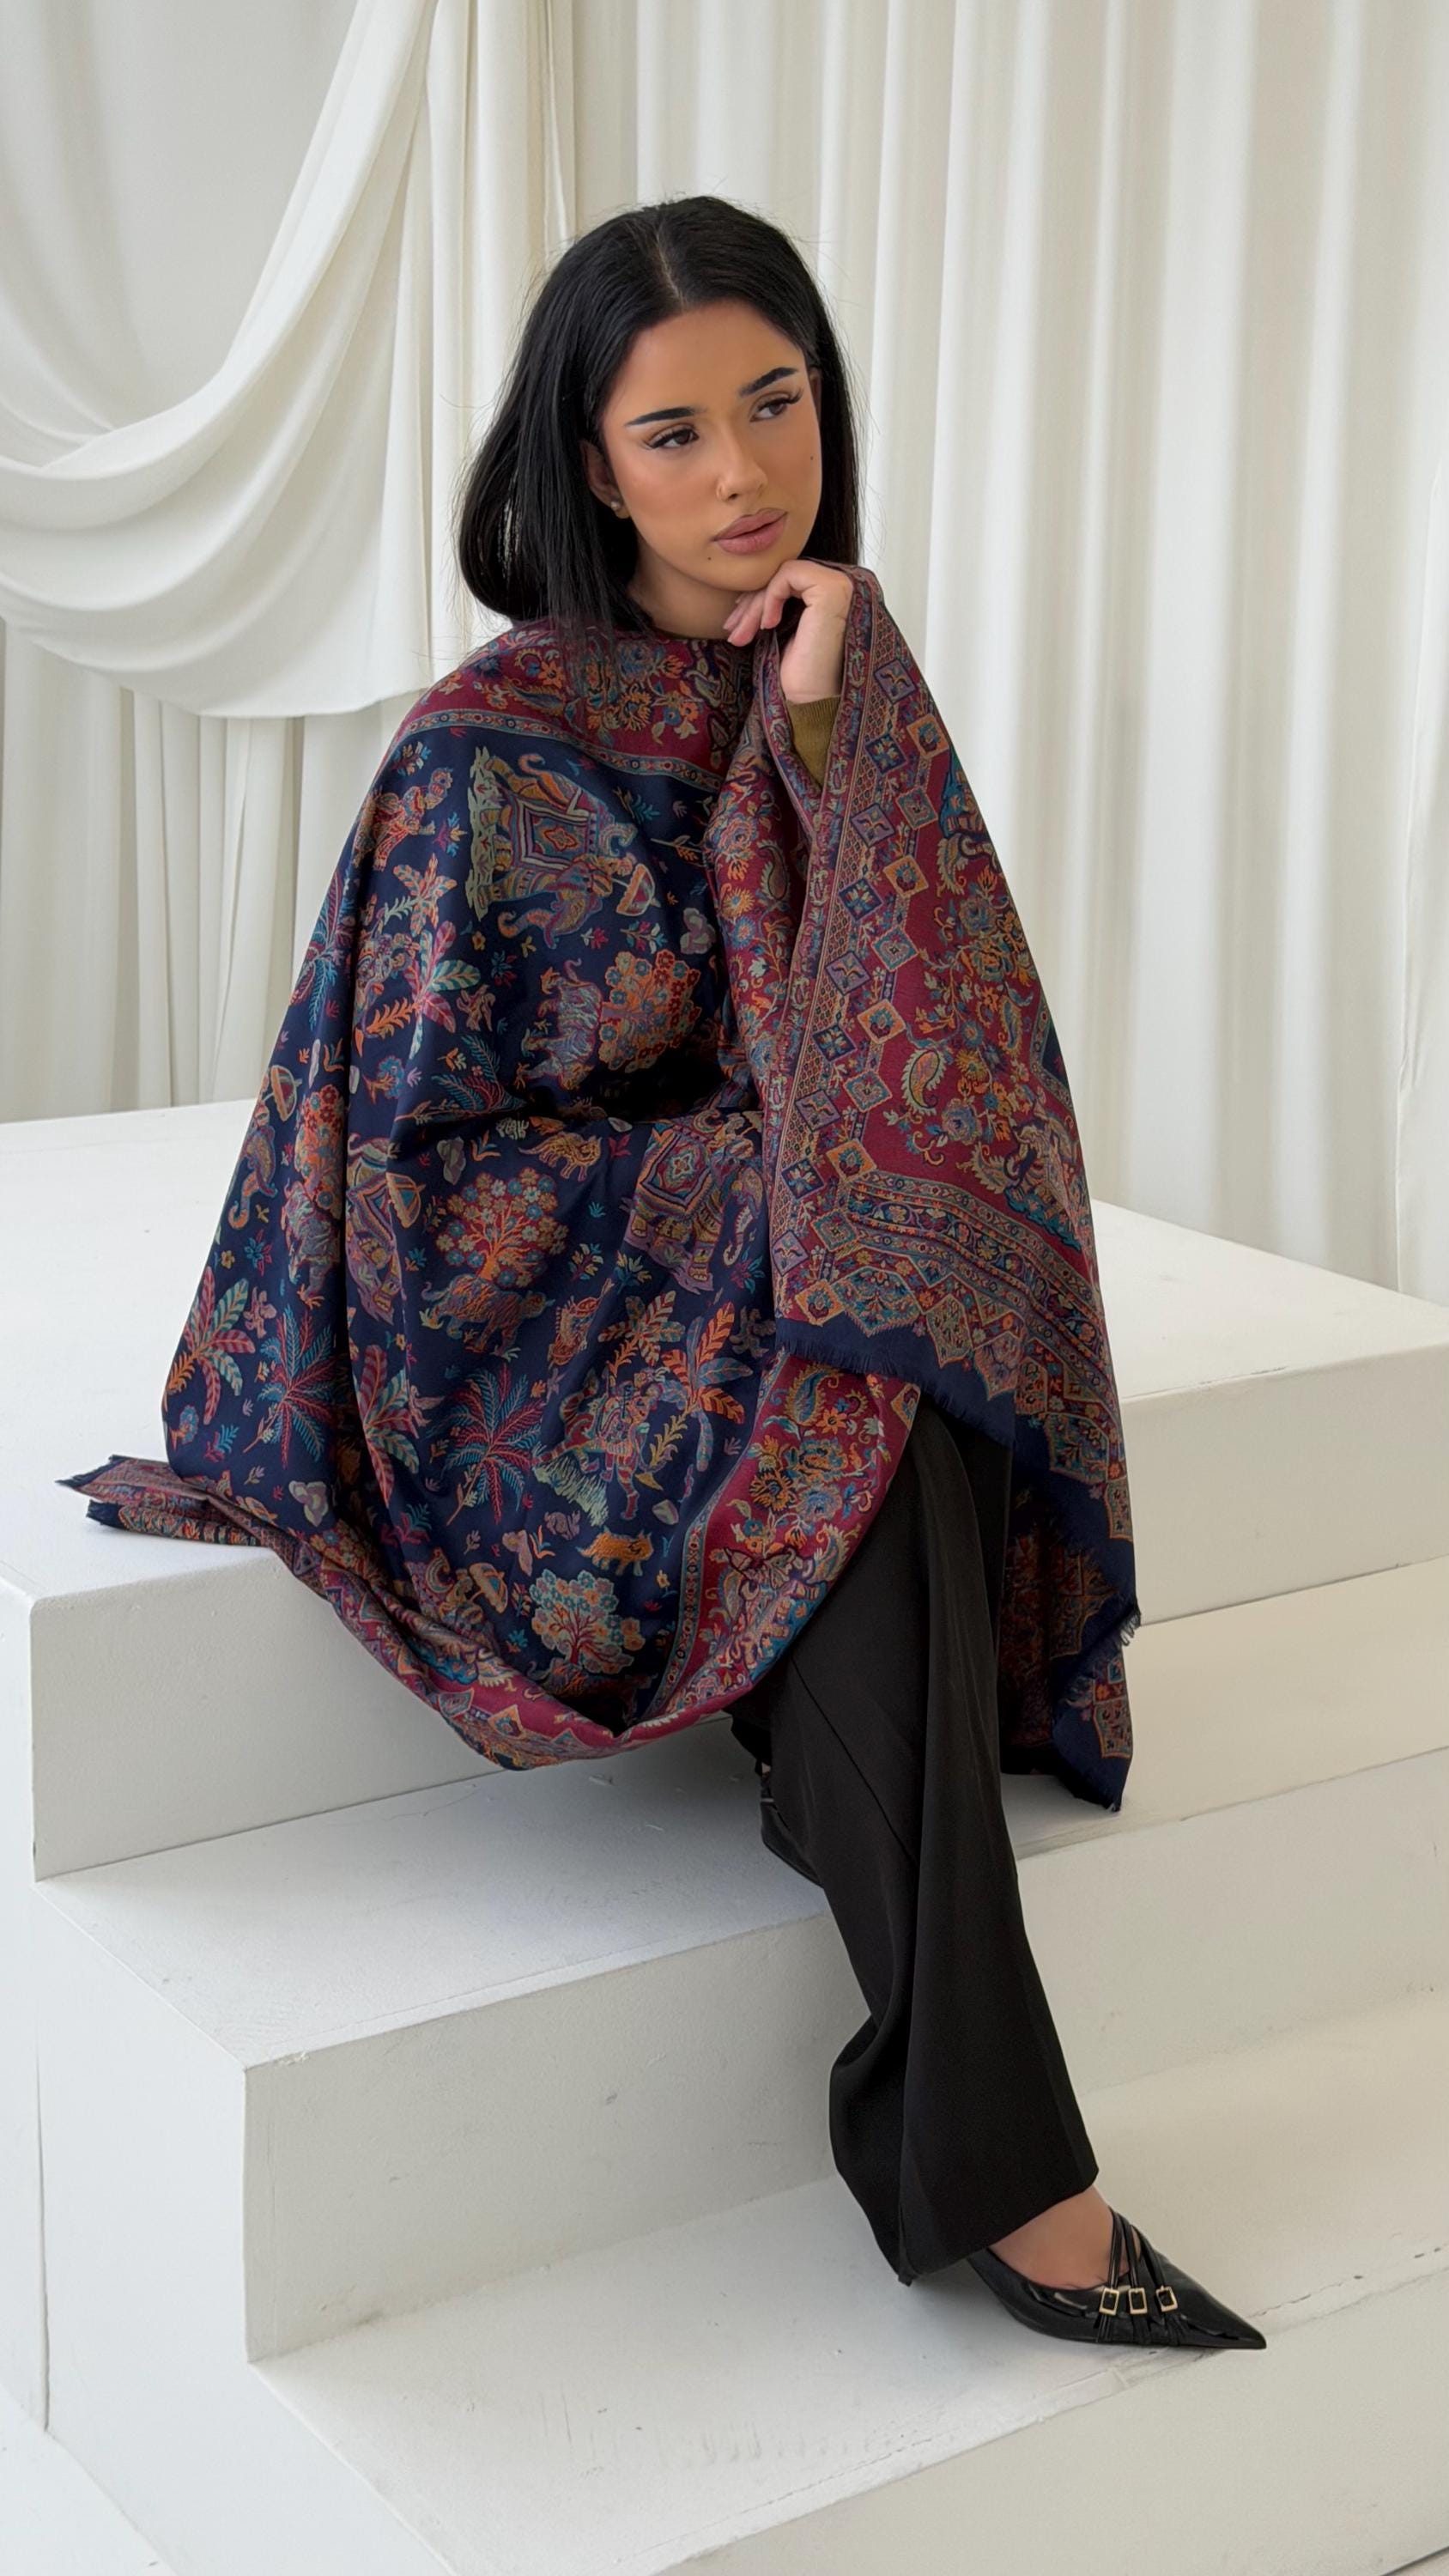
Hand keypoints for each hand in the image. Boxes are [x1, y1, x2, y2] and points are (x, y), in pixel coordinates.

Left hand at [722, 559, 851, 700]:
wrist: (809, 703)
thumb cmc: (797, 675)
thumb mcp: (782, 629)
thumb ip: (777, 603)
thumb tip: (745, 585)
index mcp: (832, 596)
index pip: (788, 580)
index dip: (758, 598)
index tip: (737, 624)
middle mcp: (841, 586)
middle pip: (784, 576)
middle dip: (751, 603)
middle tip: (733, 632)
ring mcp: (840, 586)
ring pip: (782, 574)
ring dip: (755, 605)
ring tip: (742, 636)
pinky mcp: (832, 589)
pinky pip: (787, 574)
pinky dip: (769, 598)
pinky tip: (768, 626)